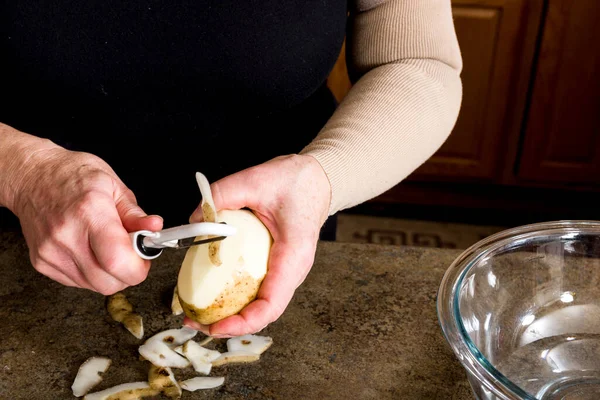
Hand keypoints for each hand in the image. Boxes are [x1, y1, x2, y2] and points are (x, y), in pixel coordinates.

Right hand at [11, 145, 162, 294]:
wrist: (30, 177)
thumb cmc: (71, 176)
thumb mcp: (113, 185)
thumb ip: (135, 213)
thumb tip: (154, 228)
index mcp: (89, 212)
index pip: (117, 260)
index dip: (138, 267)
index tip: (144, 257)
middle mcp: (66, 236)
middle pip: (108, 282)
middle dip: (128, 273)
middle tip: (131, 253)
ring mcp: (50, 252)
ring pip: (94, 286)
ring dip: (110, 275)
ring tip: (109, 249)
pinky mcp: (41, 263)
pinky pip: (78, 282)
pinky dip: (91, 273)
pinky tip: (90, 251)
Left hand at [184, 154, 330, 336]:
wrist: (316, 180)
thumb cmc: (295, 182)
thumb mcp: (255, 179)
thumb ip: (222, 195)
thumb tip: (194, 218)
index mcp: (293, 255)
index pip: (271, 304)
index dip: (244, 322)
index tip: (216, 325)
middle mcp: (293, 271)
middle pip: (263, 313)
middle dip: (229, 325)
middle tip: (193, 321)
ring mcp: (286, 272)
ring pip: (260, 306)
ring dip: (230, 315)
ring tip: (197, 314)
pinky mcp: (277, 267)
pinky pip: (257, 291)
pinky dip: (234, 299)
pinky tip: (210, 294)